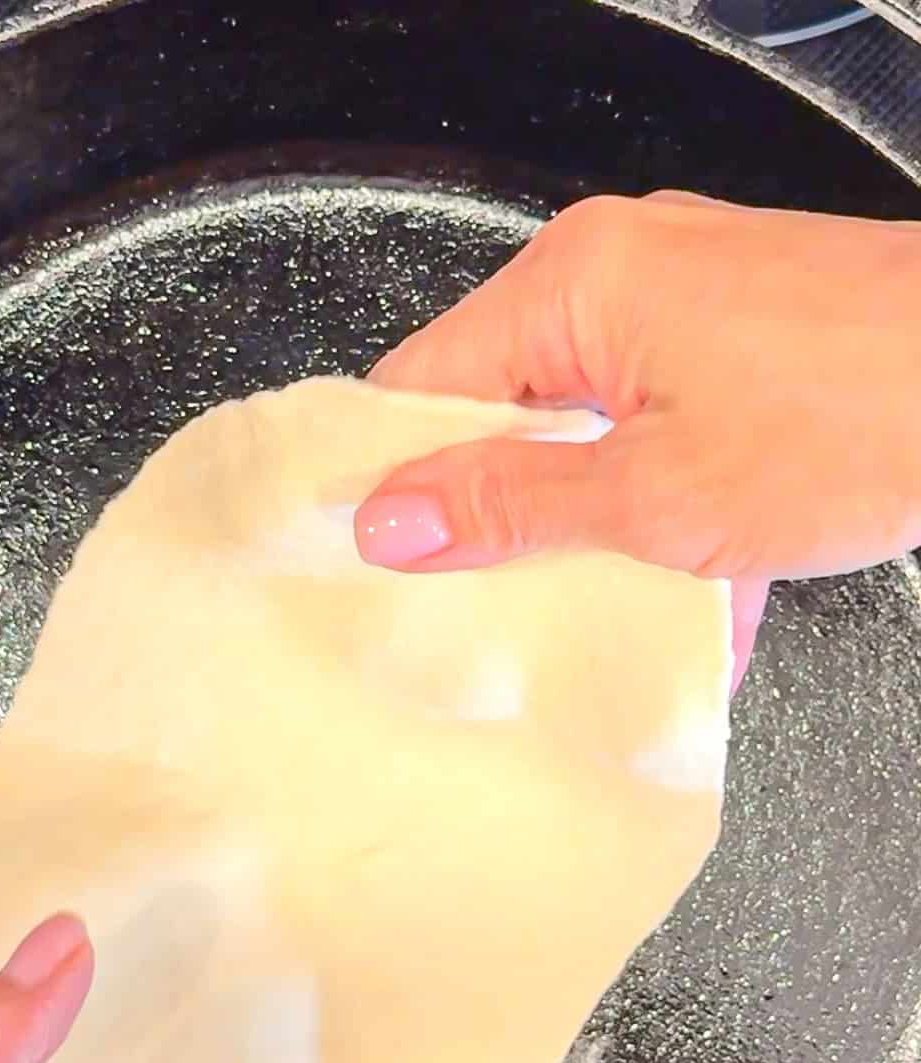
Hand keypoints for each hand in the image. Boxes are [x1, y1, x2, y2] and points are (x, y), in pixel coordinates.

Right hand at [356, 193, 920, 686]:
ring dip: (587, 520)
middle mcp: (620, 269)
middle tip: (488, 604)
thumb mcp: (656, 495)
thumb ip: (511, 504)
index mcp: (576, 283)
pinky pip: (653, 422)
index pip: (422, 383)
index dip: (394, 480)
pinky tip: (687, 585)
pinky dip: (658, 500)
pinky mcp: (734, 335)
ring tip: (597, 603)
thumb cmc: (866, 416)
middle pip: (500, 404)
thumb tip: (394, 518)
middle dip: (498, 511)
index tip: (384, 564)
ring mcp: (682, 298)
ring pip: (581, 425)